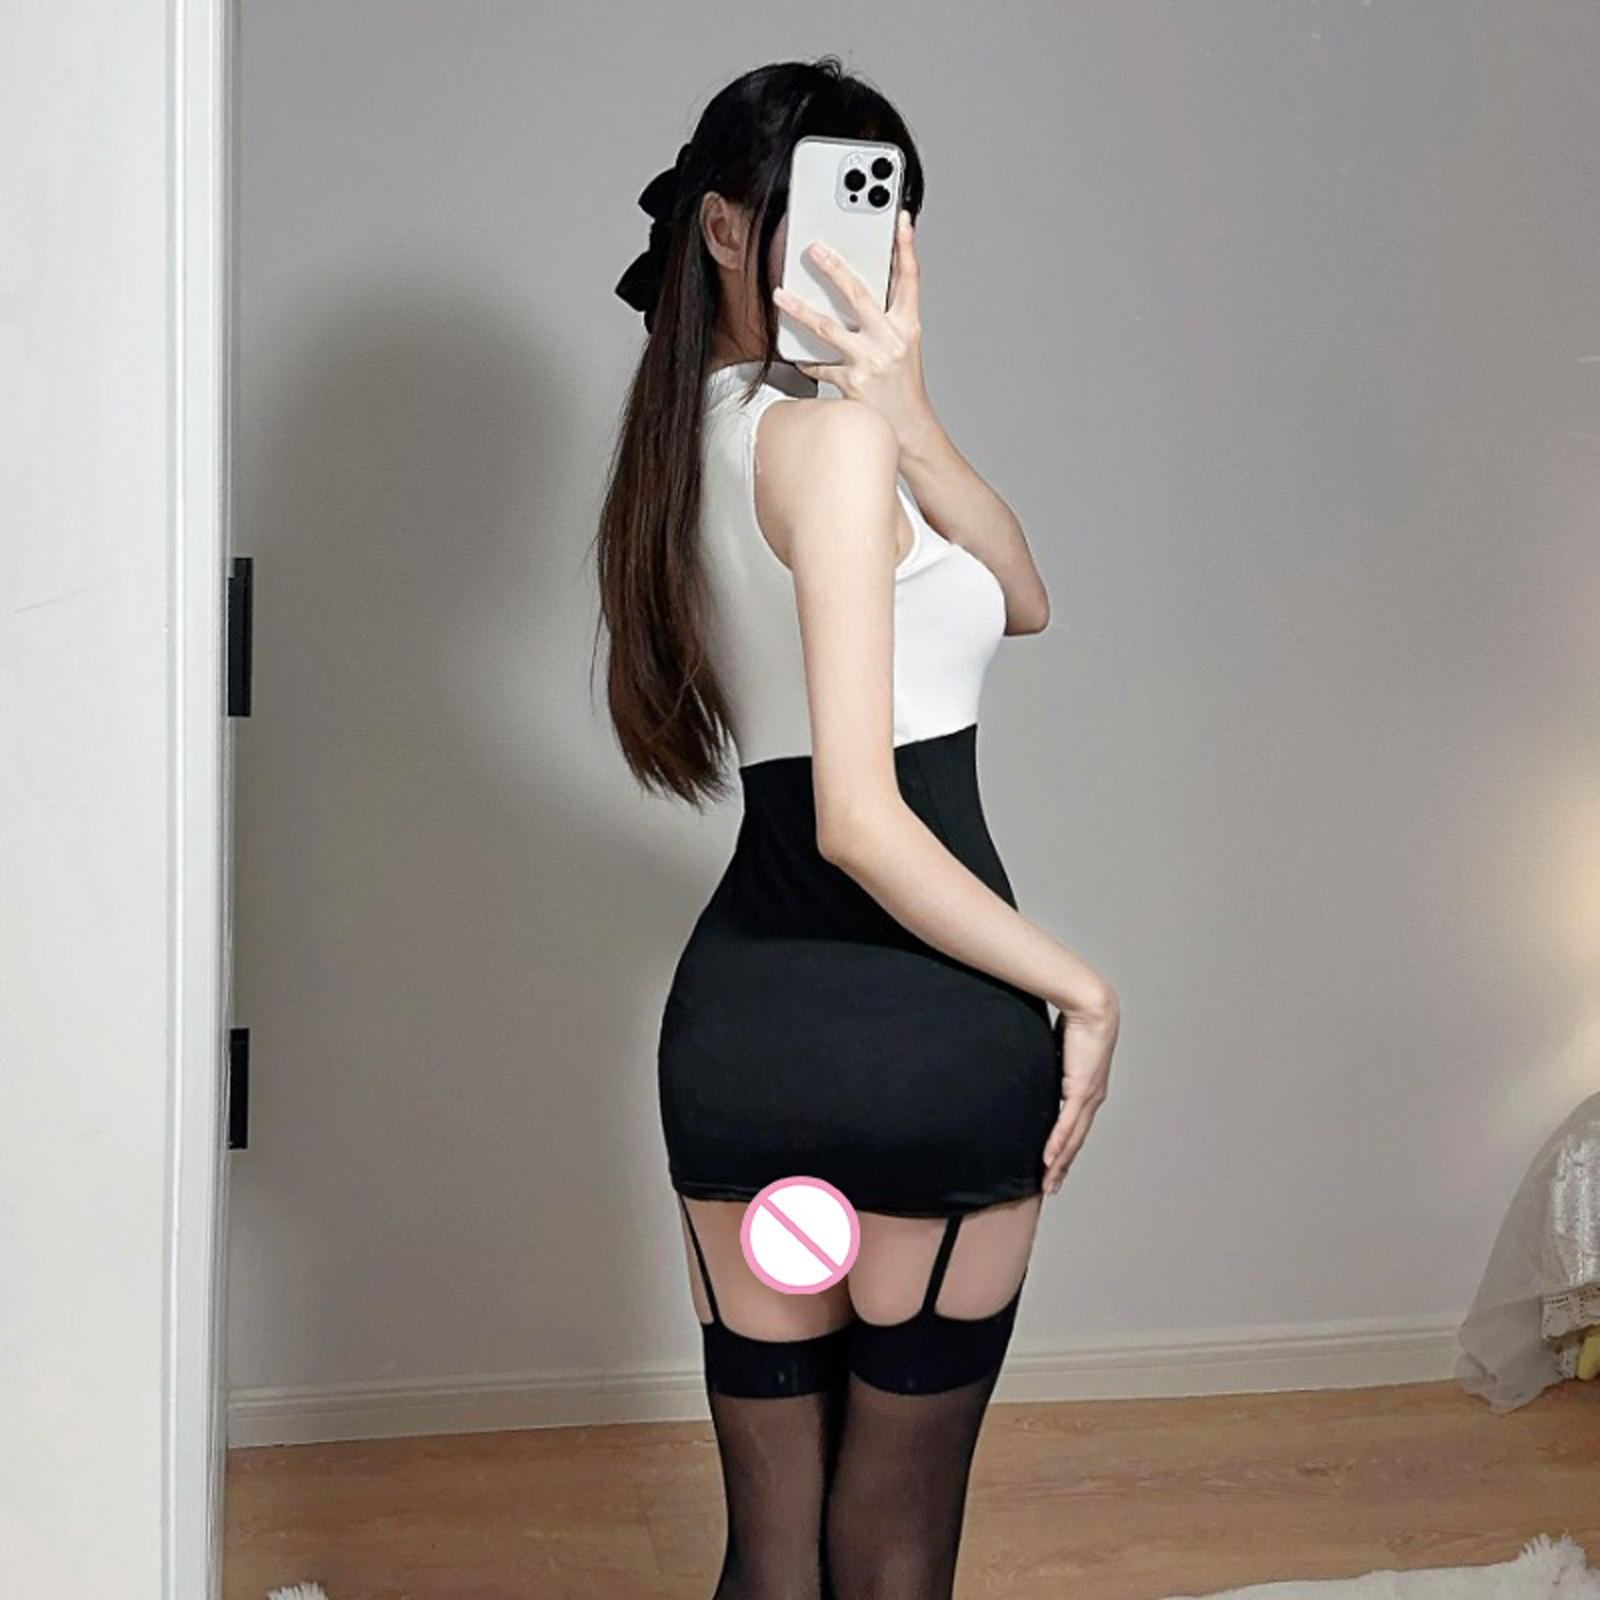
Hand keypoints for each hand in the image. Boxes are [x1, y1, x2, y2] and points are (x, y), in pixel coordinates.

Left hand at [772, 209, 934, 451]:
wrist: (907, 429)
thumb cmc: (903, 385)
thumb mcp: (905, 345)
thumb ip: (887, 315)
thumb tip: (861, 287)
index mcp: (907, 326)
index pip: (909, 279)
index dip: (906, 247)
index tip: (899, 220)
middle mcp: (890, 340)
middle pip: (859, 294)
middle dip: (834, 268)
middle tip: (813, 248)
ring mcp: (869, 361)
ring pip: (828, 328)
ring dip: (800, 309)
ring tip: (779, 294)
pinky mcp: (851, 383)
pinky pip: (820, 364)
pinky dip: (804, 357)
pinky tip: (791, 350)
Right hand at [1041, 996, 1117, 1196]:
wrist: (1091, 1007)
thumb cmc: (1076, 1021)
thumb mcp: (1057, 1049)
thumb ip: (1049, 1063)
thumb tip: (1032, 1064)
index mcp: (1088, 1090)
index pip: (1075, 1127)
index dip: (1065, 1150)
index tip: (1055, 1167)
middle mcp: (1092, 1098)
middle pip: (1076, 1141)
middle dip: (1063, 1167)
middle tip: (1050, 1187)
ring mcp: (1089, 1097)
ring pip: (1073, 1139)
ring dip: (1060, 1164)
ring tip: (1047, 1183)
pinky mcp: (1081, 1090)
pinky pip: (1067, 1124)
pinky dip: (1057, 1144)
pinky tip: (1049, 1161)